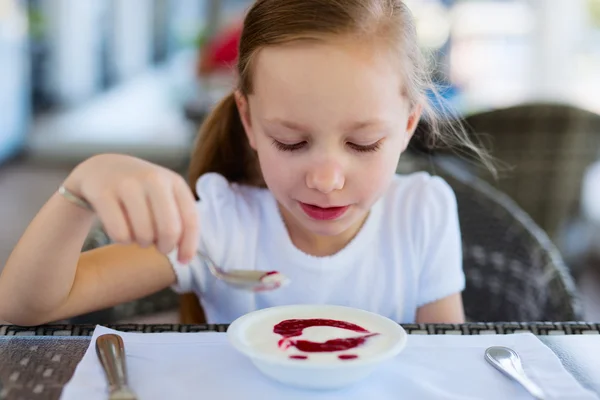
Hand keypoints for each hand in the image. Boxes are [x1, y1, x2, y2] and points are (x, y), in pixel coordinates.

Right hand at [63, 154, 197, 261]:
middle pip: (169, 230)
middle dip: (165, 247)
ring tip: (139, 234)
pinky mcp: (103, 193)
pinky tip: (121, 229)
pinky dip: (122, 240)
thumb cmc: (141, 191)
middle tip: (158, 247)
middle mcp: (153, 179)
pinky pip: (120, 234)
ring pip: (144, 235)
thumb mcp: (165, 196)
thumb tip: (185, 257)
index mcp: (174, 181)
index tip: (183, 261)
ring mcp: (127, 184)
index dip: (189, 246)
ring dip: (142, 243)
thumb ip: (179, 220)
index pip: (190, 220)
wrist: (102, 168)